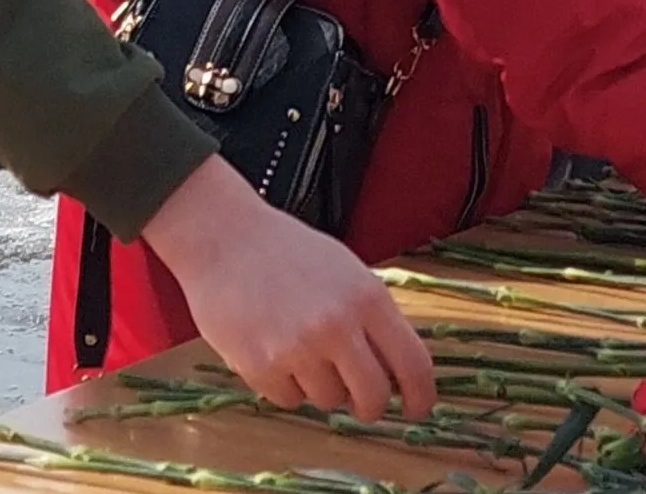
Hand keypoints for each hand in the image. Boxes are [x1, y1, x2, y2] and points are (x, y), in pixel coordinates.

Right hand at [143, 156, 434, 418]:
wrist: (224, 237)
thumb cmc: (289, 252)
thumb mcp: (347, 273)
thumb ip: (373, 318)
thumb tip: (395, 371)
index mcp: (368, 298)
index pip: (412, 363)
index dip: (421, 395)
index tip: (418, 407)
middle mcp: (337, 326)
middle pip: (373, 396)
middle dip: (370, 406)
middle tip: (361, 402)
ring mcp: (298, 349)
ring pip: (329, 401)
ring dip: (322, 387)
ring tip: (301, 349)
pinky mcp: (260, 367)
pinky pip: (289, 400)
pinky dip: (286, 386)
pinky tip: (274, 350)